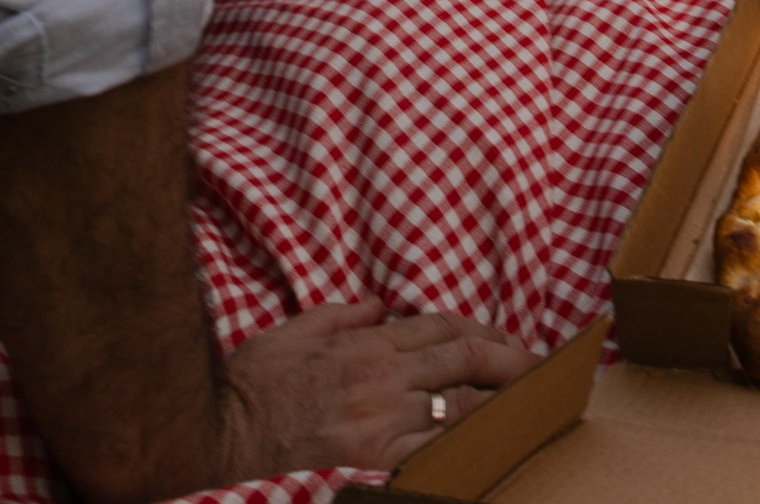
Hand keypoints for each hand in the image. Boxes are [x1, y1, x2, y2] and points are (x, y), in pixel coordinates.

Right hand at [218, 298, 534, 476]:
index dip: (481, 331)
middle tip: (540, 367)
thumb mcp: (299, 328)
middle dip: (507, 361)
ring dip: (494, 402)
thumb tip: (381, 305)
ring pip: (454, 403)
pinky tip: (481, 444)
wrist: (218, 430)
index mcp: (366, 343)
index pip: (441, 328)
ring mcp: (377, 418)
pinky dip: (456, 443)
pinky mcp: (368, 454)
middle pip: (460, 360)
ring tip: (526, 403)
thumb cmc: (254, 381)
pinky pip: (426, 447)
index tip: (506, 338)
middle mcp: (379, 377)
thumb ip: (345, 315)